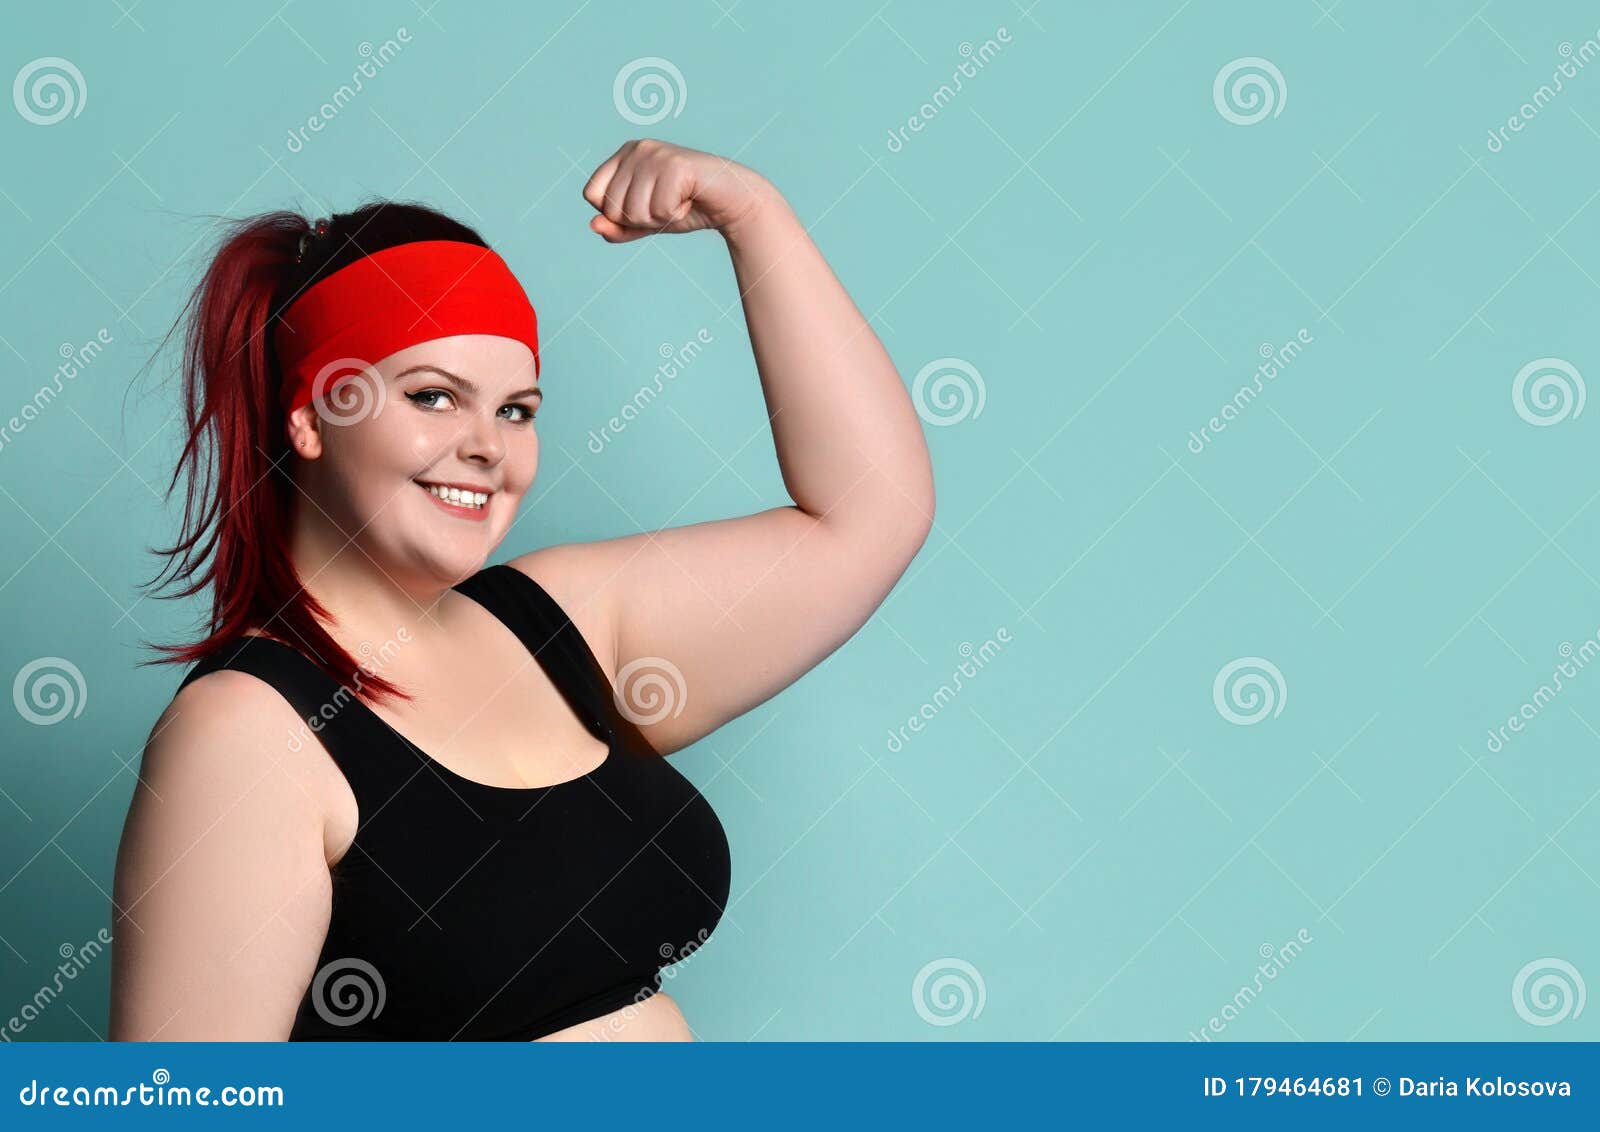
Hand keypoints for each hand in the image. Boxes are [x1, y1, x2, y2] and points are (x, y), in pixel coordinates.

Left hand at [581, 138, 771, 242]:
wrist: (732, 202)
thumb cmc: (688, 208)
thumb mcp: (647, 221)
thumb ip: (618, 227)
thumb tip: (593, 225)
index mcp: (624, 155)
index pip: (591, 194)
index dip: (615, 213)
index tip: (645, 205)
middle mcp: (636, 148)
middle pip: (612, 207)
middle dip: (640, 219)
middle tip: (667, 205)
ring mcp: (655, 154)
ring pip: (634, 211)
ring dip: (660, 218)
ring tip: (680, 201)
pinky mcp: (675, 165)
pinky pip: (659, 210)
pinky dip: (676, 215)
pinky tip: (690, 200)